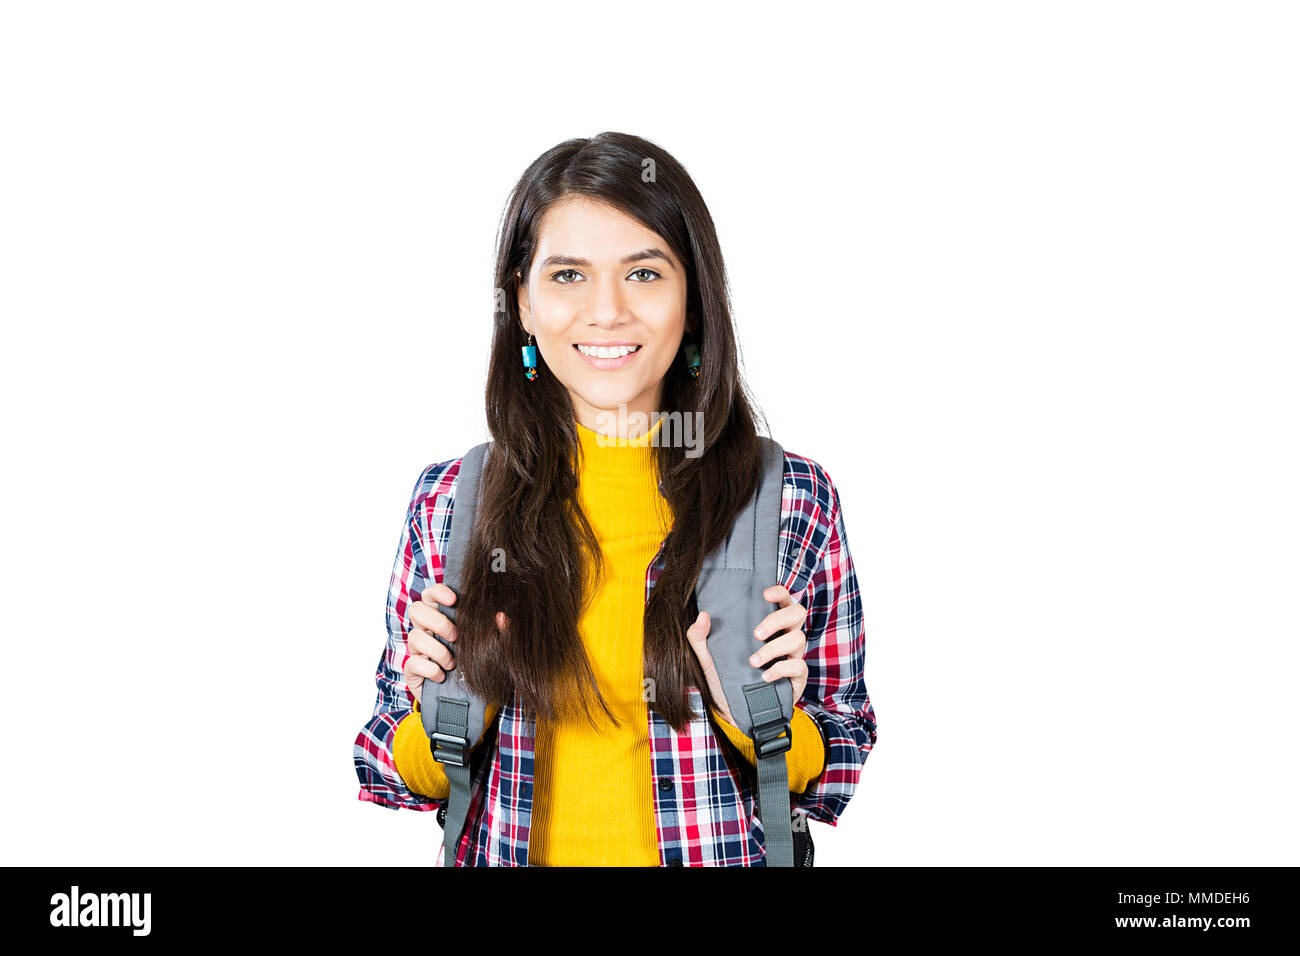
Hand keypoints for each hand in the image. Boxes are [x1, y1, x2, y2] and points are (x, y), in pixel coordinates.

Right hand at [403, 582, 509, 704]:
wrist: (466, 698)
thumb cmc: (476, 663)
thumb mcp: (489, 647)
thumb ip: (497, 632)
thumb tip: (502, 618)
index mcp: (441, 617)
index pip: (430, 594)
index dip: (438, 592)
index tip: (454, 599)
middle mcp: (426, 629)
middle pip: (416, 609)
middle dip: (437, 622)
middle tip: (456, 637)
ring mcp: (417, 649)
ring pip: (414, 637)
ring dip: (437, 650)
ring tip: (453, 663)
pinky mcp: (413, 670)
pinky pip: (412, 663)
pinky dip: (430, 669)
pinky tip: (442, 675)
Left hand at [686, 584, 808, 727]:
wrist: (732, 712)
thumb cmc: (723, 678)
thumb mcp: (706, 658)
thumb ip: (699, 637)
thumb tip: (702, 615)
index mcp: (768, 625)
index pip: (782, 600)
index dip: (780, 592)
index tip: (765, 594)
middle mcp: (784, 636)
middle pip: (797, 613)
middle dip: (778, 619)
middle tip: (756, 633)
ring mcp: (793, 656)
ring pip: (798, 639)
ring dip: (774, 648)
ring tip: (753, 662)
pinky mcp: (797, 677)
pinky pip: (799, 666)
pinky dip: (781, 669)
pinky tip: (765, 676)